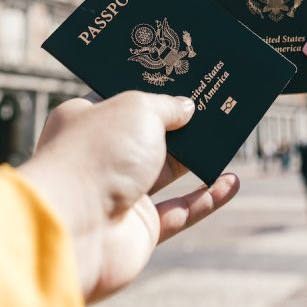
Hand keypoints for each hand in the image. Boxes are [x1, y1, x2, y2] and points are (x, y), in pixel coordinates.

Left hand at [19, 91, 239, 302]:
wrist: (75, 228)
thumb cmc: (96, 156)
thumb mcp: (137, 109)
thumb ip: (167, 106)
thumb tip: (186, 107)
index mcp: (85, 121)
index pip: (120, 99)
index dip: (151, 88)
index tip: (181, 77)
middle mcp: (100, 157)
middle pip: (148, 136)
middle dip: (181, 123)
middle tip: (214, 105)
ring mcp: (120, 194)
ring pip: (168, 172)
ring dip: (198, 158)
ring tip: (230, 138)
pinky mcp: (140, 229)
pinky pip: (181, 211)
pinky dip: (208, 198)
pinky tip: (232, 182)